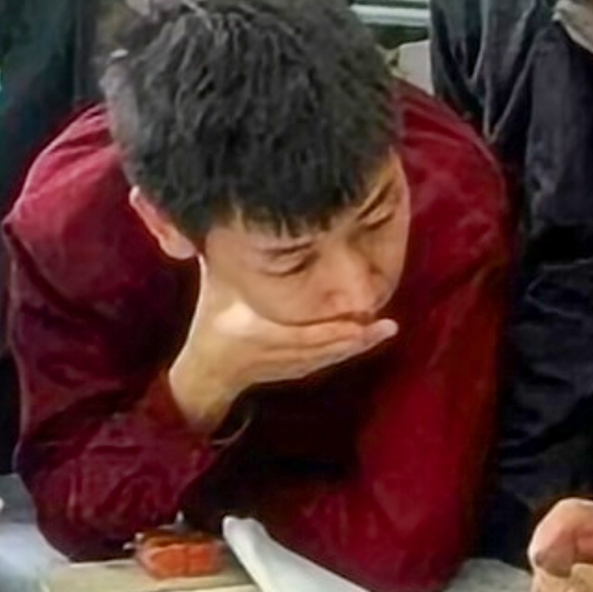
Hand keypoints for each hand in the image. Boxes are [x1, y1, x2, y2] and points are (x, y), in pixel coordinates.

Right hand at [165, 258, 395, 429]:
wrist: (206, 372)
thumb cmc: (210, 320)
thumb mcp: (215, 284)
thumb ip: (222, 256)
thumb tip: (230, 219)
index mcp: (257, 332)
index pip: (297, 335)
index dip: (328, 330)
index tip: (355, 321)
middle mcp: (278, 353)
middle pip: (324, 347)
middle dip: (356, 337)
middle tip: (385, 324)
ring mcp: (291, 364)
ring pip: (331, 355)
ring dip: (359, 344)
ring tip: (386, 329)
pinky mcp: (299, 369)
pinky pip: (329, 360)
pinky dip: (350, 349)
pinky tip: (373, 336)